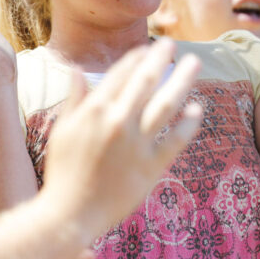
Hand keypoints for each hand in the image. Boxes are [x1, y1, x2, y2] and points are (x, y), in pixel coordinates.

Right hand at [42, 38, 202, 234]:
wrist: (70, 214)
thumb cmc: (63, 172)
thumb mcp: (62, 131)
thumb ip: (74, 99)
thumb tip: (76, 70)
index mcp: (94, 110)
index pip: (121, 74)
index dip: (137, 58)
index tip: (148, 48)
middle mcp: (118, 122)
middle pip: (147, 81)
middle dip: (162, 58)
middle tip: (173, 45)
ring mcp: (137, 144)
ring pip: (167, 104)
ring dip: (183, 80)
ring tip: (194, 63)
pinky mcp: (152, 166)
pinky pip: (177, 140)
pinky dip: (189, 123)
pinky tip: (197, 108)